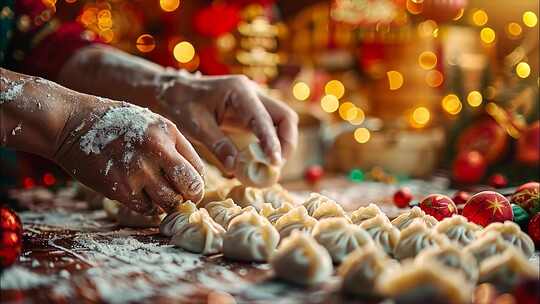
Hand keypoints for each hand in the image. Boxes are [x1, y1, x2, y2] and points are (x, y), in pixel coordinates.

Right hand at [53, 97, 204, 214]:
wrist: (72, 124)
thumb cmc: (115, 124)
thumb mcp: (150, 123)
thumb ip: (172, 145)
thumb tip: (193, 176)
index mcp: (168, 132)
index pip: (198, 169)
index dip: (196, 181)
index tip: (190, 186)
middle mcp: (157, 151)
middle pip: (190, 187)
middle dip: (190, 196)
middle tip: (183, 198)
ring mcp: (138, 171)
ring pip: (169, 202)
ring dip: (167, 204)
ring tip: (159, 196)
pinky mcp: (120, 188)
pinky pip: (146, 209)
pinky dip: (148, 207)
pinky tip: (141, 196)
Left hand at [159, 73, 297, 174]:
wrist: (175, 92)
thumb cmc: (182, 104)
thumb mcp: (195, 125)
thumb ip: (217, 144)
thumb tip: (235, 167)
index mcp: (239, 91)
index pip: (264, 118)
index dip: (272, 141)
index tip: (275, 162)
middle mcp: (253, 93)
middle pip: (286, 117)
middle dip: (287, 143)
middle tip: (276, 166)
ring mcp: (255, 102)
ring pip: (283, 122)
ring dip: (282, 144)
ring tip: (270, 166)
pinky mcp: (253, 113)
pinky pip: (271, 128)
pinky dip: (272, 144)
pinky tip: (262, 160)